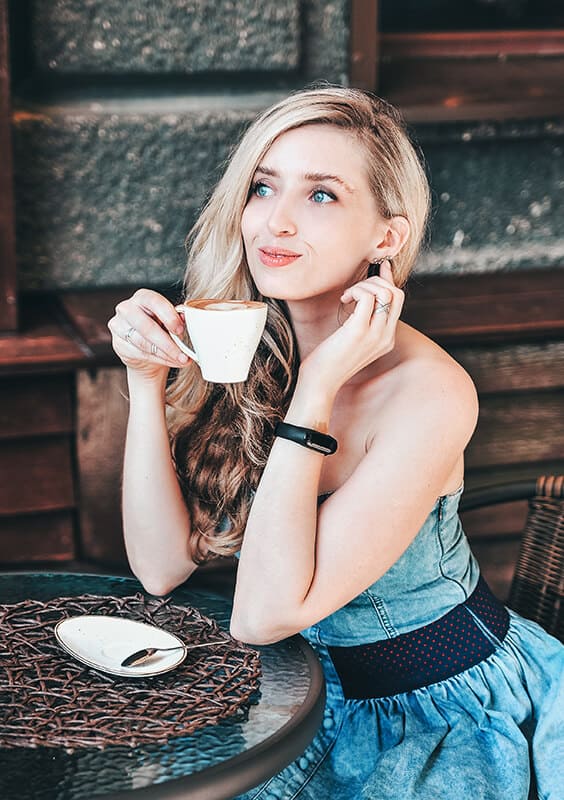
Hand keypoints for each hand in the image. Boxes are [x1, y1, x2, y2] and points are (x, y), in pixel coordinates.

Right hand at [107, 289, 189, 378]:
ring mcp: (119, 326)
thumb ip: (176, 319)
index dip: (169, 316)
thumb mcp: (170, 320)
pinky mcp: (118, 344)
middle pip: (146, 326)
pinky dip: (160, 360)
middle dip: (167, 342)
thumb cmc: (160, 328)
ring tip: (182, 359)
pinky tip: (172, 361)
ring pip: (144, 343)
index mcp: (143, 297)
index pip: (154, 302)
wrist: (145, 349)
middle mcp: (127, 308)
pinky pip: (141, 354)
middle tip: (183, 353)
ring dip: (166, 354)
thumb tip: (185, 320)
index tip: (181, 330)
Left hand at [301, 260, 403, 392]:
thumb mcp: (352, 339)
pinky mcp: (359, 332)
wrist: (320, 382)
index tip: (380, 266)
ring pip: (385, 292)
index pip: (398, 301)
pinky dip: (355, 291)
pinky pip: (367, 297)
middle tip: (355, 289)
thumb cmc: (330, 360)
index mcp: (387, 339)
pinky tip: (344, 300)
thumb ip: (362, 321)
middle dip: (376, 281)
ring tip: (347, 296)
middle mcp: (386, 337)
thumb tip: (363, 296)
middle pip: (397, 294)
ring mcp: (375, 335)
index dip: (389, 280)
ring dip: (364, 285)